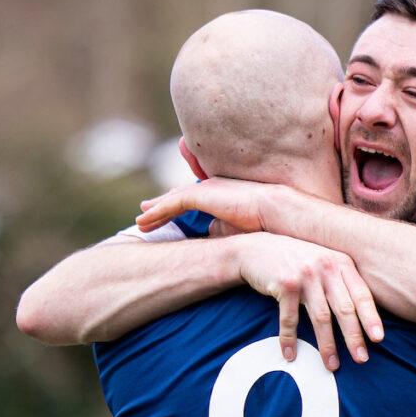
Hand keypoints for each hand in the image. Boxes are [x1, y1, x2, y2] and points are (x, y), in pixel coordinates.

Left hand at [137, 178, 284, 233]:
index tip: (165, 213)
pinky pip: (171, 205)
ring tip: (140, 223)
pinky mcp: (200, 196)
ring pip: (171, 200)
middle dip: (161, 204)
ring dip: (154, 211)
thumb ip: (222, 226)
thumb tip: (209, 230)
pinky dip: (156, 213)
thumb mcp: (239, 225)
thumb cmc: (265, 221)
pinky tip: (144, 221)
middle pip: (178, 196)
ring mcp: (204, 189)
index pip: (193, 198)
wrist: (276, 211)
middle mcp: (210, 186)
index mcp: (220, 192)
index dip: (177, 204)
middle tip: (145, 211)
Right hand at [237, 233, 383, 369]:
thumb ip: (341, 281)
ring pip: (320, 318)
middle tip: (361, 359)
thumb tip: (364, 315)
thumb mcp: (322, 263)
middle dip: (354, 337)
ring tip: (332, 365)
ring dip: (327, 345)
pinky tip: (291, 354)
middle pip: (344, 309)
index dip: (371, 318)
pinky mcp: (284, 284)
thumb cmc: (295, 261)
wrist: (255, 249)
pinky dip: (290, 339)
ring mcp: (305, 275)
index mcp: (340, 262)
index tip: (378, 339)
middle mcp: (325, 266)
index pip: (361, 294)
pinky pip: (290, 318)